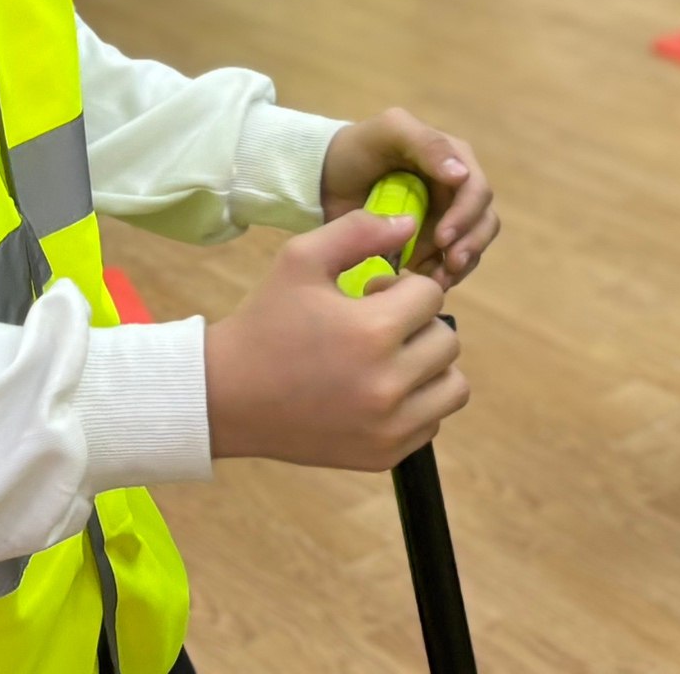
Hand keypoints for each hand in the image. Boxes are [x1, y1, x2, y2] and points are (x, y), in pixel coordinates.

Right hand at [204, 208, 468, 470]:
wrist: (228, 396)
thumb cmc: (266, 321)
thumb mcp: (301, 259)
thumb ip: (359, 231)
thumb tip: (411, 224)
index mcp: (372, 332)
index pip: (430, 295)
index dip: (402, 286)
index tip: (370, 294)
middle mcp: (388, 385)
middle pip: (447, 340)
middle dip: (418, 324)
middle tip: (377, 325)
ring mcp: (388, 427)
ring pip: (452, 387)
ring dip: (428, 366)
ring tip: (389, 358)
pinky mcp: (384, 454)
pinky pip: (432, 422)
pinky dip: (416, 404)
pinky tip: (378, 389)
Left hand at [320, 108, 497, 287]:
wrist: (326, 179)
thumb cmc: (358, 149)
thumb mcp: (390, 132)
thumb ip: (427, 145)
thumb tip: (463, 175)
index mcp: (454, 158)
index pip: (477, 190)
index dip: (466, 216)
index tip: (443, 238)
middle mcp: (457, 188)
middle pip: (483, 221)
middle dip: (470, 245)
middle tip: (448, 266)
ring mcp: (447, 217)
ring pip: (473, 244)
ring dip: (461, 264)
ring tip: (436, 280)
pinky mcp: (433, 242)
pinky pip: (451, 262)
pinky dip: (444, 274)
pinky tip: (425, 281)